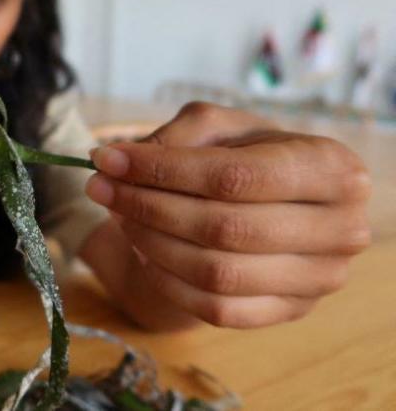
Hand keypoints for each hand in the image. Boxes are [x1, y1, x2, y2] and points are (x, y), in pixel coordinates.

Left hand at [85, 102, 371, 328]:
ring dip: (150, 243)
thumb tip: (114, 161)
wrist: (271, 202)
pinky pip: (217, 309)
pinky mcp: (290, 311)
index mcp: (330, 167)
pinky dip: (168, 280)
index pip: (234, 176)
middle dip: (147, 206)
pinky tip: (145, 249)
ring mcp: (319, 278)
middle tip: (99, 188)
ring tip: (119, 215)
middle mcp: (340, 227)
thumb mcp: (218, 127)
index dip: (162, 170)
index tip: (106, 160)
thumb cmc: (247, 154)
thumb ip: (174, 135)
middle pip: (224, 227)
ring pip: (216, 273)